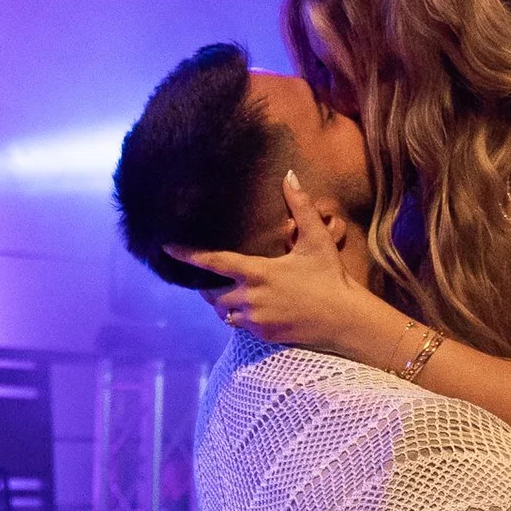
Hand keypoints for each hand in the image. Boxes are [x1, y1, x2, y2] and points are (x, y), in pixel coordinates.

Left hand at [170, 174, 380, 358]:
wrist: (343, 320)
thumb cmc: (330, 277)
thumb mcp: (317, 239)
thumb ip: (301, 207)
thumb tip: (290, 176)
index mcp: (258, 272)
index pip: (214, 262)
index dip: (187, 255)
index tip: (166, 248)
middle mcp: (250, 297)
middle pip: (212, 293)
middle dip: (208, 287)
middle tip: (209, 279)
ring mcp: (255, 319)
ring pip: (224, 312)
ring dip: (224, 303)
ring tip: (230, 293)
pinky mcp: (263, 335)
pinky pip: (240, 326)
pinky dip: (240, 317)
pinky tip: (252, 309)